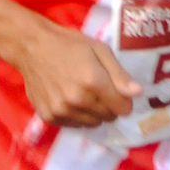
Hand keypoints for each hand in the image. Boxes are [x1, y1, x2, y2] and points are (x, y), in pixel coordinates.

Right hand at [10, 15, 139, 128]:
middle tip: (97, 89)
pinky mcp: (49, 117)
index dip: (123, 100)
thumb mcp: (99, 50)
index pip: (122, 108)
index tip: (116, 91)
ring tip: (82, 94)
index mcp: (93, 82)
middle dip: (108, 105)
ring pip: (92, 123)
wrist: (32, 47)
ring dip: (93, 112)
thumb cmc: (69, 44)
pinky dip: (76, 116)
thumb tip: (138, 93)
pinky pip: (74, 125)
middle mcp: (78, 100)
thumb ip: (119, 74)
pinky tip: (69, 99)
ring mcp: (62, 110)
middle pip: (108, 116)